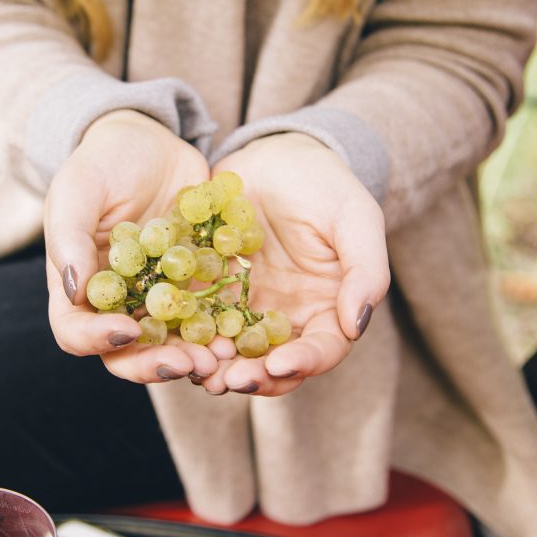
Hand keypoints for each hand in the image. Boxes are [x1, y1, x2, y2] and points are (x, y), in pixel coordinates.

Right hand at [44, 110, 218, 383]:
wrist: (149, 142)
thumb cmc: (101, 163)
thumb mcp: (79, 189)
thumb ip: (70, 235)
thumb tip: (74, 289)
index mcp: (78, 287)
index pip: (75, 331)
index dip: (97, 339)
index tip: (127, 331)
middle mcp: (117, 303)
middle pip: (126, 353)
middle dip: (154, 364)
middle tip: (186, 364)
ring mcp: (158, 298)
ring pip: (170, 343)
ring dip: (192, 356)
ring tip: (218, 358)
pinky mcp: (195, 286)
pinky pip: (208, 315)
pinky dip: (223, 328)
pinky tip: (242, 331)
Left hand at [200, 133, 390, 396]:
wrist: (276, 155)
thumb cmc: (325, 184)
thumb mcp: (355, 218)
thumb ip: (365, 270)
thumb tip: (356, 324)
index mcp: (327, 308)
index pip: (322, 349)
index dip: (303, 362)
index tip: (278, 365)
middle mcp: (286, 318)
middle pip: (273, 363)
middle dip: (252, 377)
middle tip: (228, 381)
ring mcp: (245, 307)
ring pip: (232, 351)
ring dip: (216, 366)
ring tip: (199, 371)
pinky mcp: (210, 290)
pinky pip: (197, 319)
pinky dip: (186, 335)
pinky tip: (170, 340)